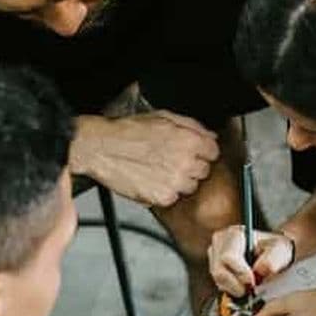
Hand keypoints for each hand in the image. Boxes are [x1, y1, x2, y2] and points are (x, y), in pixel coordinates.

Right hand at [70, 112, 218, 206]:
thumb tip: (210, 136)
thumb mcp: (164, 117)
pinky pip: (173, 198)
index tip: (194, 152)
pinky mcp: (162, 198)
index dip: (203, 151)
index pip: (214, 152)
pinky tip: (152, 180)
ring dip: (180, 181)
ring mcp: (174, 182)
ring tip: (160, 170)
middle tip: (172, 160)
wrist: (101, 148)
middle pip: (204, 171)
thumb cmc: (128, 131)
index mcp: (189, 141)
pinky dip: (165, 192)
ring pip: (191, 187)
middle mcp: (185, 163)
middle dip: (192, 166)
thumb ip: (193, 126)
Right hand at [208, 226, 294, 296]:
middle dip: (237, 284)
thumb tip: (259, 270)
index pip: (227, 257)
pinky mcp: (214, 268)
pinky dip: (232, 289)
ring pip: (218, 280)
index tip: (252, 282)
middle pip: (219, 271)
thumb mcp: (281, 250)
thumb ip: (272, 259)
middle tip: (252, 287)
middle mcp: (220, 242)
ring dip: (235, 287)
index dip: (239, 273)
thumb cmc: (276, 249)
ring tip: (250, 284)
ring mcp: (214, 255)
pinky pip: (219, 285)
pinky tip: (243, 283)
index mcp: (234, 233)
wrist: (273, 254)